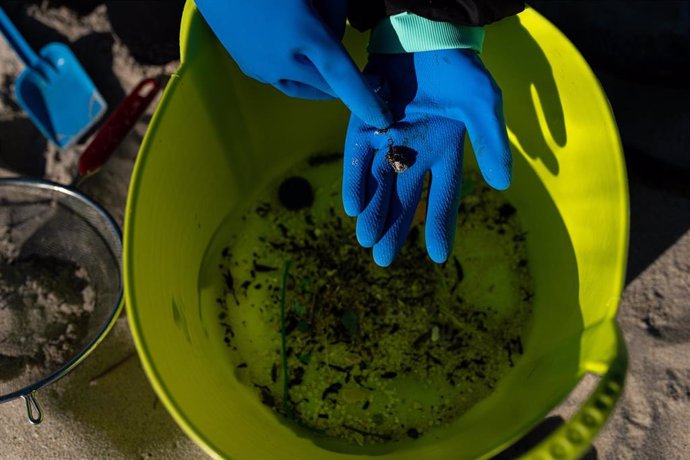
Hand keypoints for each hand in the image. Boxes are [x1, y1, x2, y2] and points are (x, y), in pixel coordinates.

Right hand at [194, 0, 391, 128]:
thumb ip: (333, 10)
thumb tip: (337, 36)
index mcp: (303, 34)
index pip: (343, 76)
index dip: (365, 100)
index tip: (383, 119)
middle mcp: (282, 60)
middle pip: (327, 84)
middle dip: (347, 82)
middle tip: (369, 80)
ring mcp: (261, 67)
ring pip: (304, 88)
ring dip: (324, 85)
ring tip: (336, 77)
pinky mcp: (248, 66)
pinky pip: (283, 81)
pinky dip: (301, 77)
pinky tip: (304, 64)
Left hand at [342, 49, 511, 265]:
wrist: (423, 33)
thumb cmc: (458, 68)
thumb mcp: (483, 104)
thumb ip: (491, 143)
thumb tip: (502, 185)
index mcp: (444, 152)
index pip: (443, 197)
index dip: (440, 226)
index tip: (437, 257)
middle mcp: (414, 153)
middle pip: (404, 199)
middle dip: (394, 228)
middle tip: (383, 259)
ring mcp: (387, 140)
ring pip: (378, 183)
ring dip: (372, 211)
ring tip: (366, 240)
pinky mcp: (364, 125)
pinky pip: (358, 157)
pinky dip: (356, 180)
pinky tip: (352, 206)